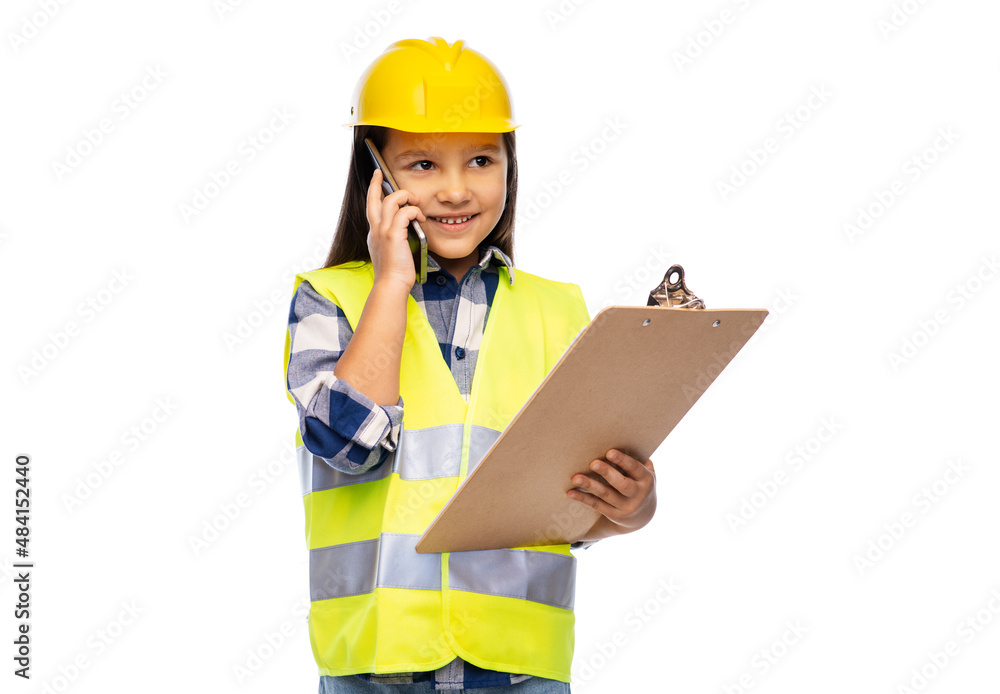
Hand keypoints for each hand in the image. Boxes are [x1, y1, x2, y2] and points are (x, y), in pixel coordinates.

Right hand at [366, 168, 425, 292]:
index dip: (373, 191)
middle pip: (373, 198)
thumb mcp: (391, 251)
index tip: (376, 180)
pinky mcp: (392, 235)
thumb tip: (408, 226)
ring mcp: (383, 231)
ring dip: (405, 197)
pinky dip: (414, 211)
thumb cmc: (395, 273)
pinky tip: (421, 218)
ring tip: (416, 203)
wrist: (391, 285)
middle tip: (379, 173)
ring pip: (391, 200)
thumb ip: (395, 237)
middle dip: (375, 182)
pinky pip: (404, 212)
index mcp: (375, 234)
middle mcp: (376, 230)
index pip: (371, 207)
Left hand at [566, 449, 655, 534]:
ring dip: (590, 485)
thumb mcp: (645, 473)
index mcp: (646, 480)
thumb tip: (622, 438)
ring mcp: (625, 507)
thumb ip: (638, 460)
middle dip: (607, 472)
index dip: (623, 460)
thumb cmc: (639, 484)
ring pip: (605, 495)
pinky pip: (596, 505)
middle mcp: (637, 495)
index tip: (609, 452)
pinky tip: (571, 492)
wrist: (643, 515)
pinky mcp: (613, 515)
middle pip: (621, 484)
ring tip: (575, 477)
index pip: (635, 468)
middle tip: (593, 463)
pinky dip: (583, 498)